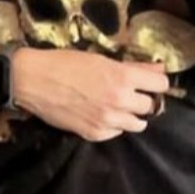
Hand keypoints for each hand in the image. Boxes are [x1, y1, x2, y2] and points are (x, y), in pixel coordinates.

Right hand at [12, 47, 168, 142]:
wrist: (34, 81)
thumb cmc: (66, 64)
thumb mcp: (102, 60)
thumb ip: (134, 68)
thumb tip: (159, 69)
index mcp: (123, 78)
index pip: (160, 85)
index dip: (156, 83)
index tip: (149, 83)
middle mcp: (119, 101)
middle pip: (150, 106)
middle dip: (142, 100)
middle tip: (130, 94)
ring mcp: (107, 120)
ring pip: (137, 124)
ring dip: (131, 115)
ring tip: (117, 107)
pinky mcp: (94, 134)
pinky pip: (116, 133)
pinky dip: (113, 125)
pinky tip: (101, 115)